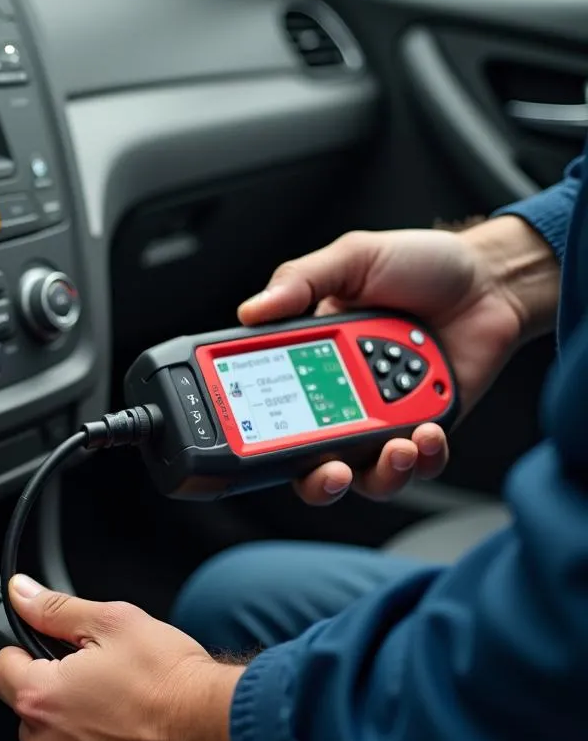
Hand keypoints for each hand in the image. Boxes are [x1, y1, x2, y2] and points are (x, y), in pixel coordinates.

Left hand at [0, 575, 254, 740]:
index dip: (27, 655)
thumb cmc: (173, 682)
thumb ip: (56, 609)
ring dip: (79, 740)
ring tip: (125, 721)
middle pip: (31, 715)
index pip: (1, 669)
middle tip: (104, 687)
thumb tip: (20, 593)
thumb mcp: (114, 623)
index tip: (55, 658)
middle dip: (58, 700)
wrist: (221, 735)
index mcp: (40, 698)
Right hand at [237, 218, 559, 504]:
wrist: (490, 280)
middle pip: (314, 464)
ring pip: (369, 476)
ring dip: (381, 474)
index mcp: (311, 363)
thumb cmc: (420, 266)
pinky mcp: (426, 431)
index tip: (260, 440)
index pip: (272, 409)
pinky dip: (425, 459)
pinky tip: (428, 434)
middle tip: (332, 471)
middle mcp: (341, 399)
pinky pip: (421, 466)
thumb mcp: (352, 259)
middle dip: (319, 481)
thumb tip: (250, 310)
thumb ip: (301, 280)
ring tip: (398, 447)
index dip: (259, 435)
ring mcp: (385, 419)